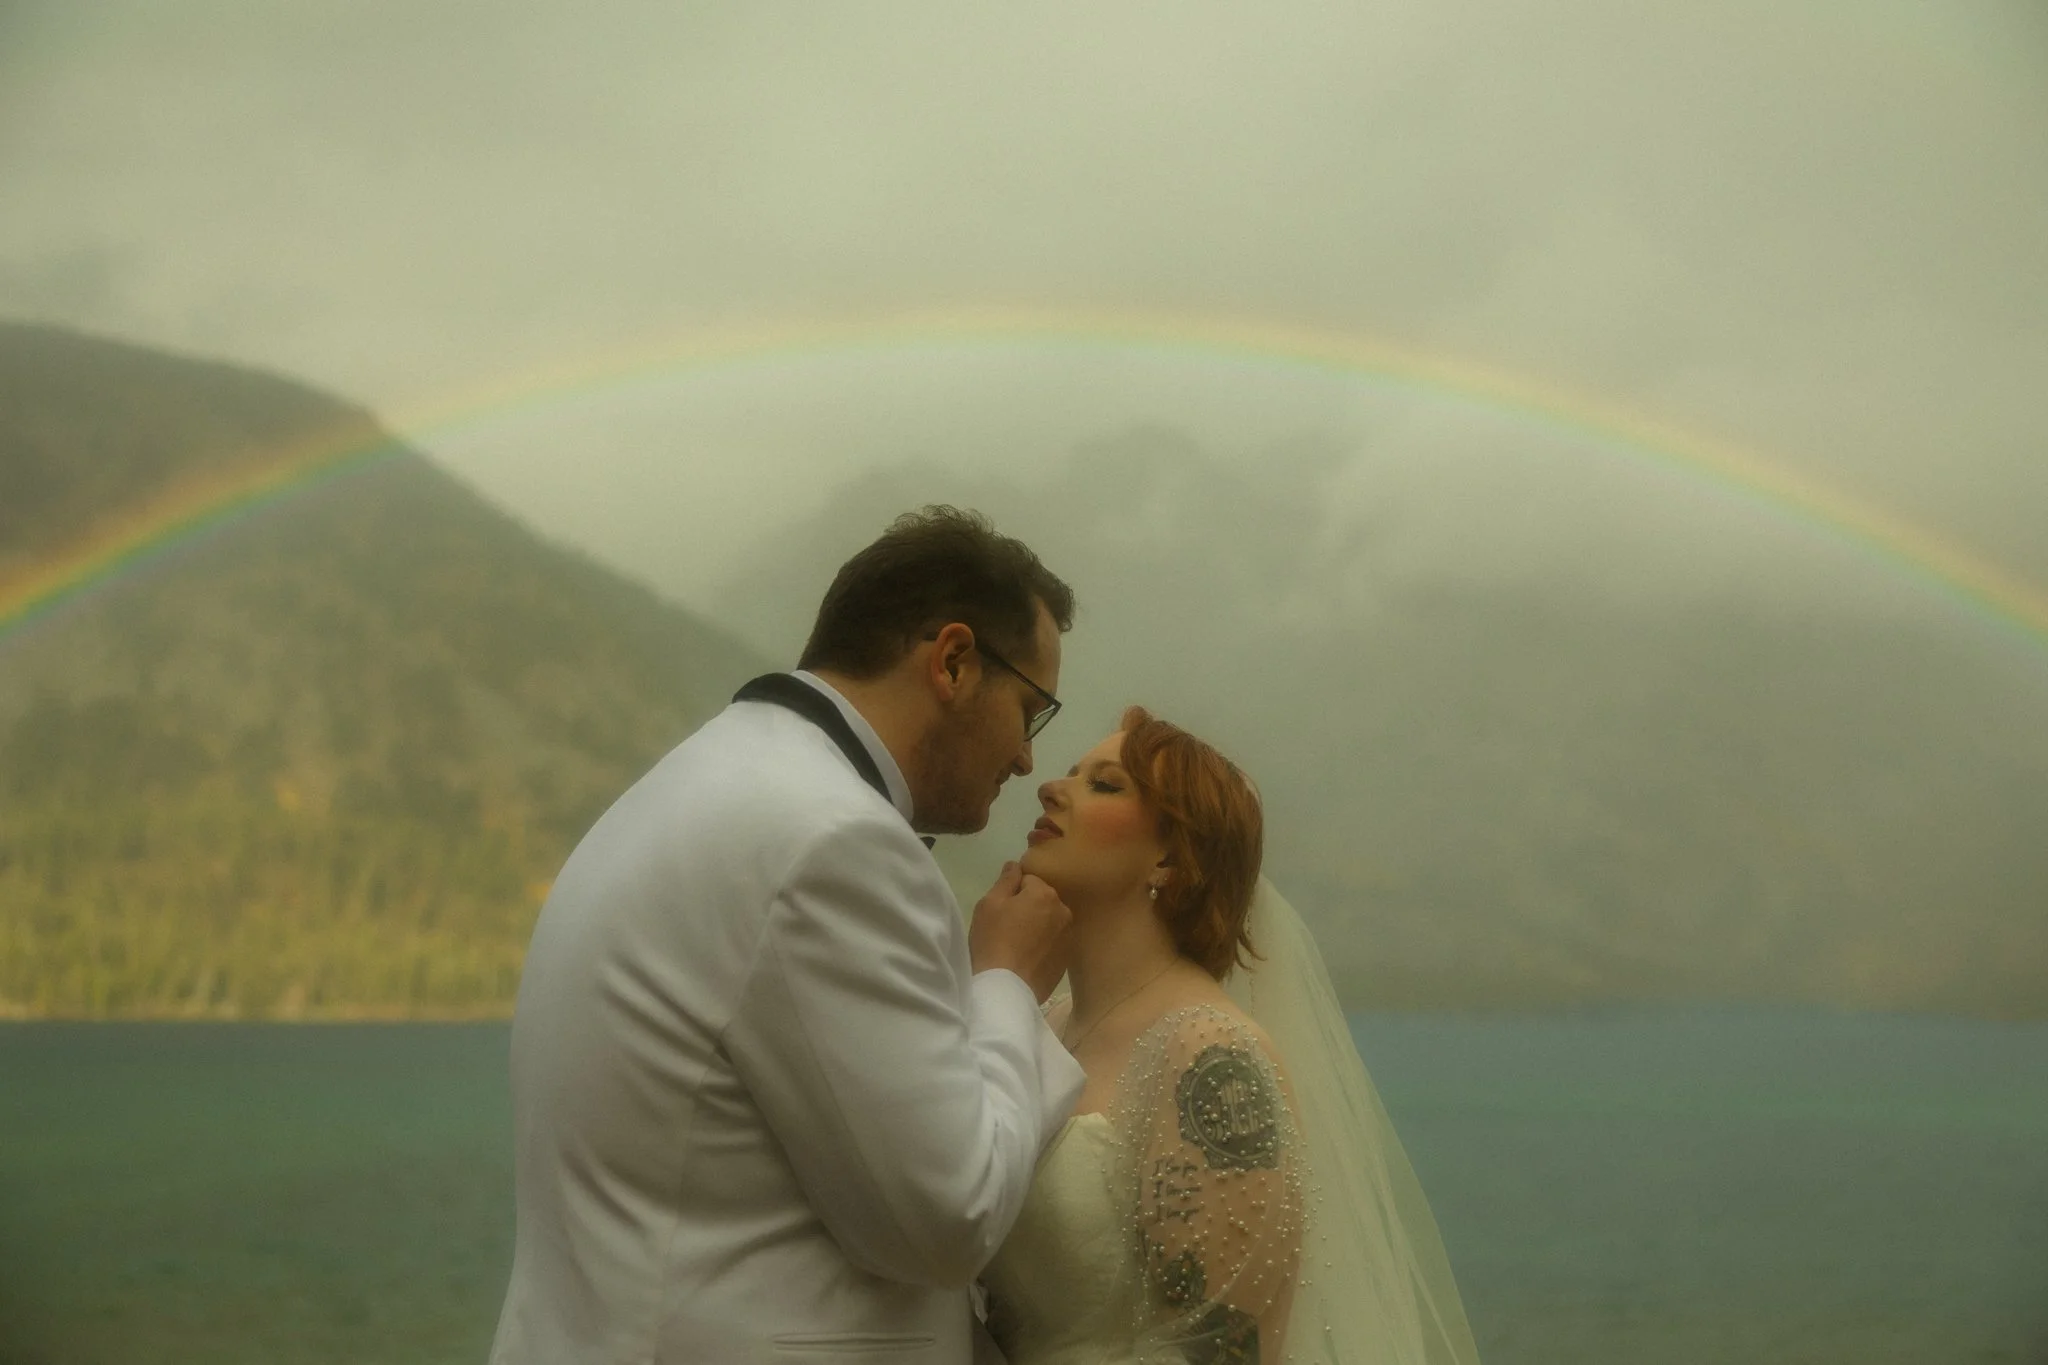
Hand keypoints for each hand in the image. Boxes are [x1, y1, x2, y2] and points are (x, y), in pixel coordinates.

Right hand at [969, 861, 1071, 1002]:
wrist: (1006, 988)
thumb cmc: (993, 941)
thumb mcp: (989, 904)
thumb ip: (1006, 879)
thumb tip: (1015, 864)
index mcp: (1045, 893)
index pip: (1028, 880)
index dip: (1012, 893)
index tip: (1000, 910)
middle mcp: (1064, 911)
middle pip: (1042, 900)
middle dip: (1028, 907)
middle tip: (1007, 927)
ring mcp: (1068, 937)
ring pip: (1049, 921)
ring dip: (1037, 926)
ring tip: (1017, 944)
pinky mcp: (1067, 959)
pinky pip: (1053, 942)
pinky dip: (1043, 945)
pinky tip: (1027, 957)